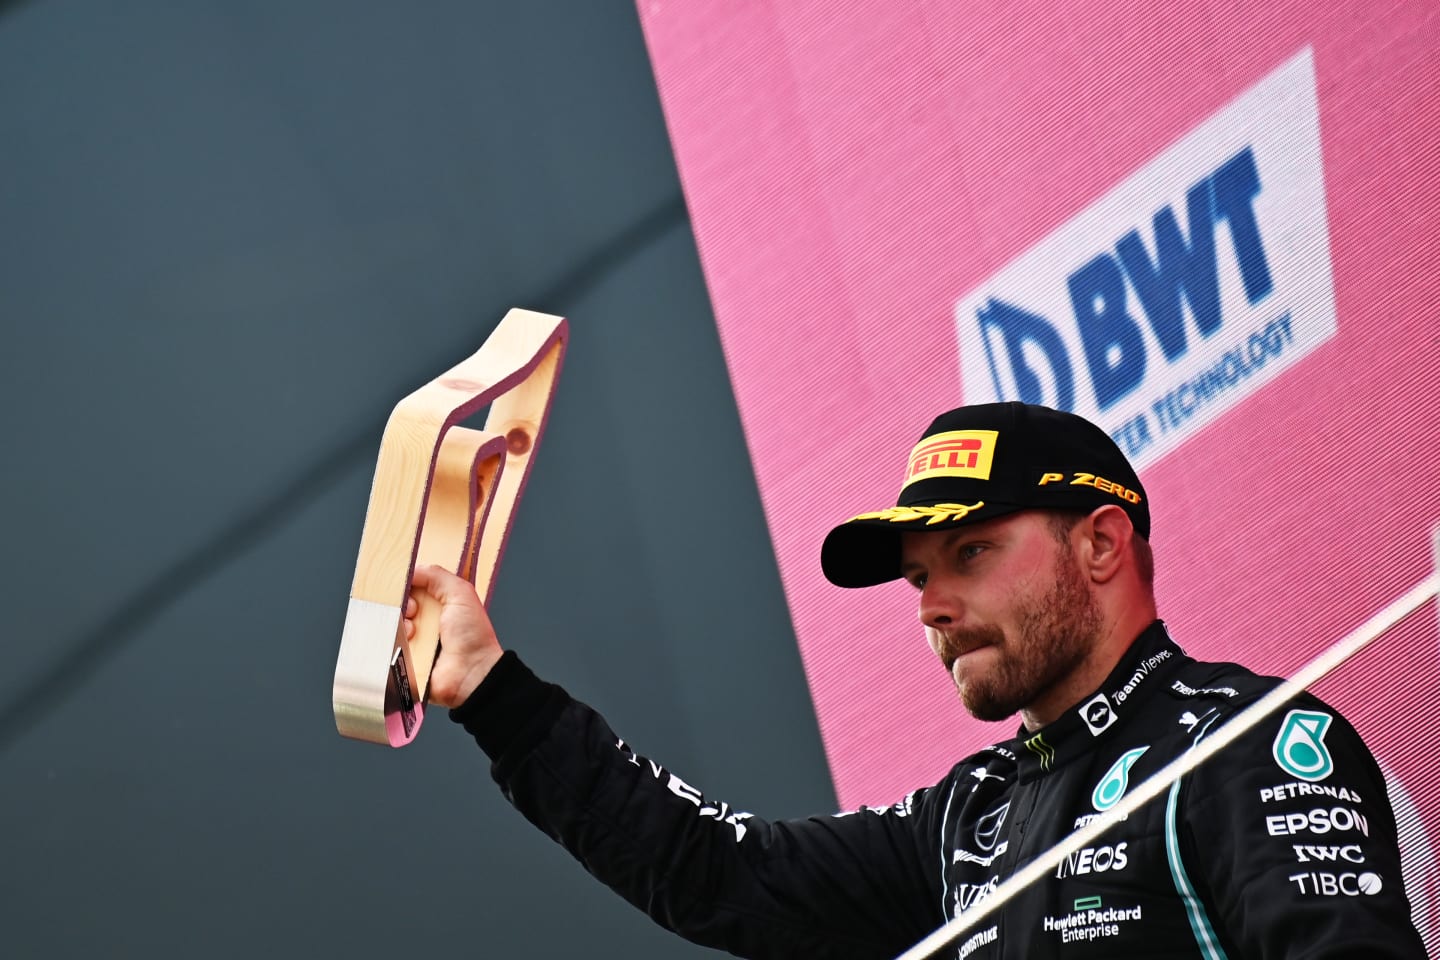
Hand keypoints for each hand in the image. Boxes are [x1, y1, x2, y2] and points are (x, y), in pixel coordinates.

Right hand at [404, 564, 504, 707]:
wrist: (471, 673)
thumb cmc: (473, 635)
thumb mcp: (460, 593)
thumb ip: (437, 576)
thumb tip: (413, 569)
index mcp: (440, 606)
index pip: (413, 588)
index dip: (409, 586)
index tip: (409, 587)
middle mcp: (426, 622)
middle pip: (399, 604)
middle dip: (403, 604)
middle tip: (414, 611)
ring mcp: (415, 641)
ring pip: (392, 623)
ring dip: (400, 624)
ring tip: (413, 631)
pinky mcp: (405, 659)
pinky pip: (388, 645)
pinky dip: (393, 640)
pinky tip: (407, 642)